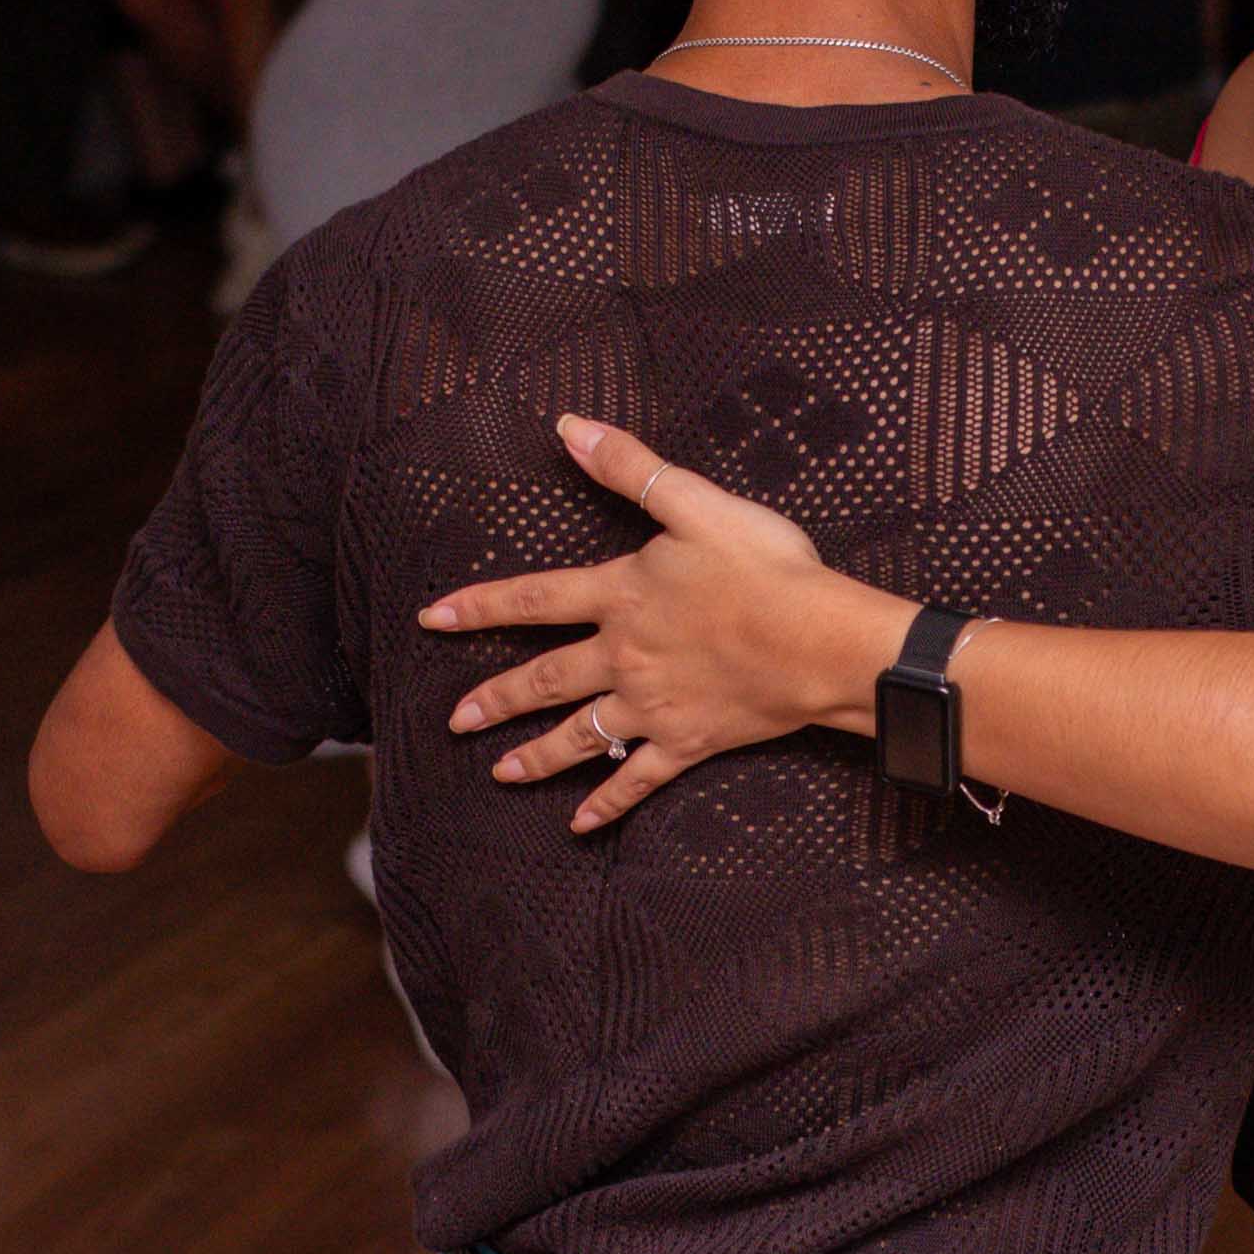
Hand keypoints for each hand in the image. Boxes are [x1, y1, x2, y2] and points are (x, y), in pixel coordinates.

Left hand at [421, 413, 917, 834]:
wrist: (819, 642)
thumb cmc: (765, 569)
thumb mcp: (697, 503)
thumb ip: (629, 468)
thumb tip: (569, 428)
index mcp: (620, 597)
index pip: (532, 600)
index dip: (479, 608)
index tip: (433, 619)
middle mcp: (623, 657)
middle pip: (543, 680)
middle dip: (494, 699)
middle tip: (455, 721)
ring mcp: (652, 706)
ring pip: (579, 735)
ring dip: (535, 756)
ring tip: (500, 772)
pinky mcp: (687, 742)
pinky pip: (637, 780)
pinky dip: (608, 802)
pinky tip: (581, 824)